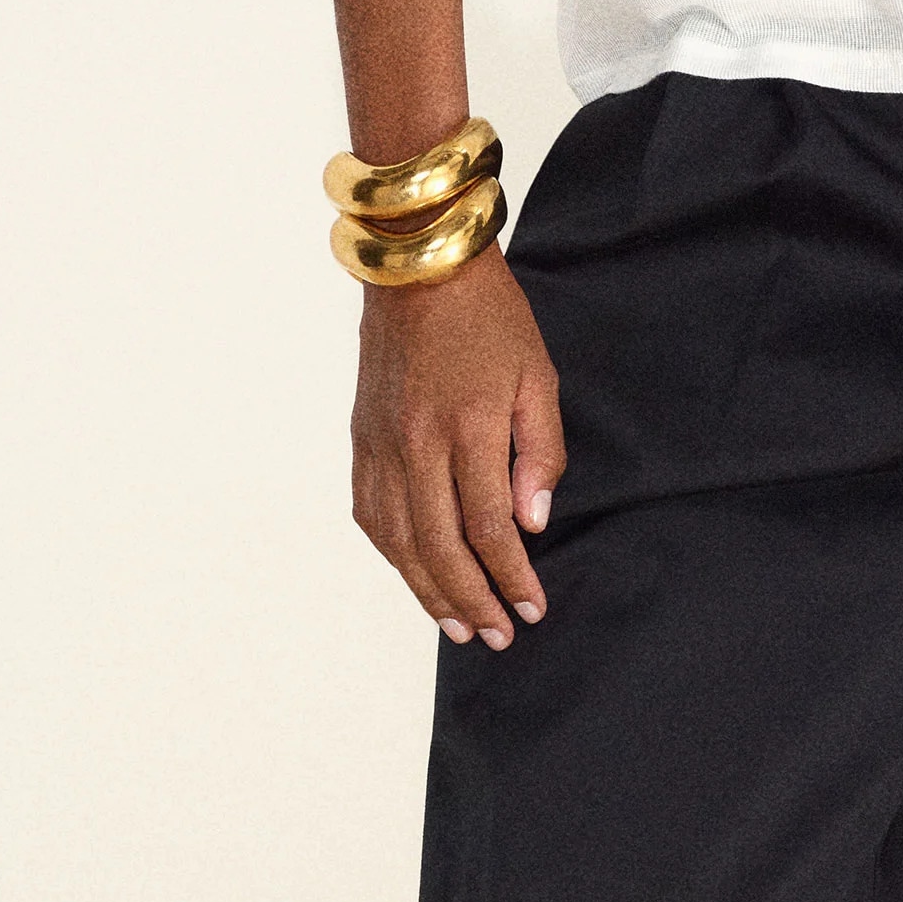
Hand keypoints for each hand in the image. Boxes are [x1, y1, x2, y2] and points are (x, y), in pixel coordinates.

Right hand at [349, 246, 565, 645]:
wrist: (416, 266)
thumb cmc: (488, 317)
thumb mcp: (537, 375)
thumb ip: (540, 452)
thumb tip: (532, 523)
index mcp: (467, 426)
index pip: (488, 526)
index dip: (511, 576)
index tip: (532, 607)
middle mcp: (416, 442)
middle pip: (440, 546)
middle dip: (474, 600)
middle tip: (500, 635)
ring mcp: (382, 444)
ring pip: (400, 541)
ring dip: (430, 592)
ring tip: (460, 626)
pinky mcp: (362, 440)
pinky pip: (372, 515)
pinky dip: (394, 555)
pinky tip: (416, 577)